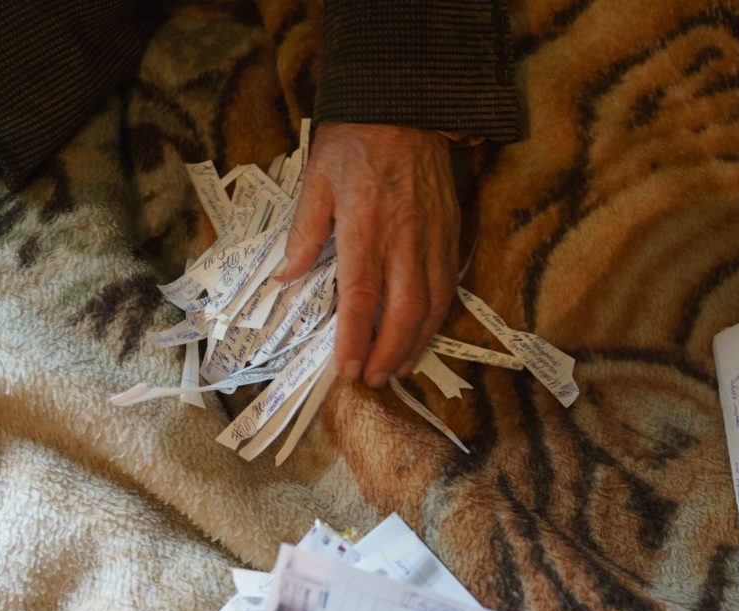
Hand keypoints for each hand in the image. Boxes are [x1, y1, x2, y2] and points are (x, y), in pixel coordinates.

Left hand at [279, 122, 458, 387]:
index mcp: (366, 227)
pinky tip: (423, 334)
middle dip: (389, 353)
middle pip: (404, 311)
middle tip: (373, 379)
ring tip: (397, 367)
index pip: (361, 296)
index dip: (355, 339)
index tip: (346, 369)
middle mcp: (404, 239)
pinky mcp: (451, 232)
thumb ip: (305, 231)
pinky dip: (437, 317)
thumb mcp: (316, 179)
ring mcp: (433, 237)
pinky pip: (448, 285)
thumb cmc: (353, 141)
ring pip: (432, 304)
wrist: (404, 104)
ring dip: (416, 343)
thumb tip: (287, 276)